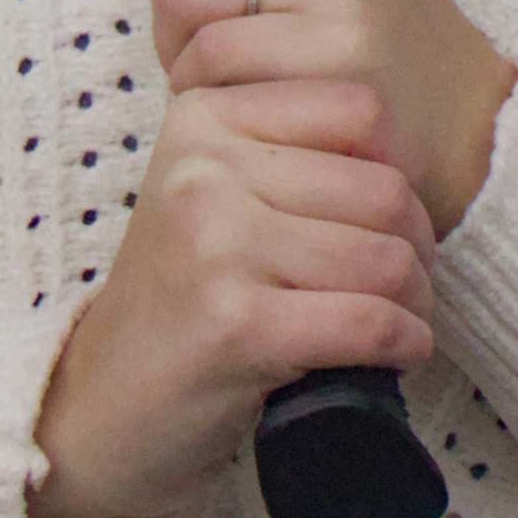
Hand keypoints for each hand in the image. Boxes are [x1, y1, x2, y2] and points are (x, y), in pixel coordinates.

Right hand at [28, 74, 436, 517]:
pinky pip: (367, 322)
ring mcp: (217, 246)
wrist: (99, 408)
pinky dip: (403, 342)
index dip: (400, 166)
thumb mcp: (216, 193)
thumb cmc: (182, 299)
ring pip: (384, 259)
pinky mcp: (236, 325)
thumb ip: (292, 150)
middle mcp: (203, 168)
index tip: (392, 218)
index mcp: (204, 116)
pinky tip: (400, 352)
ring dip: (416, 300)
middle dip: (418, 245)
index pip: (361, 108)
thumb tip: (418, 150)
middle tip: (410, 283)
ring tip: (404, 318)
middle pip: (383, 188)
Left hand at [154, 0, 517, 245]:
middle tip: (219, 52)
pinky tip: (252, 106)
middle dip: (174, 16)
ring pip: (182, 4)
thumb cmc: (366, 20)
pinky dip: (210, 95)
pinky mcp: (339, 46)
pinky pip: (212, 61)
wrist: (454, 111)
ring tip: (234, 80)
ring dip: (186, 60)